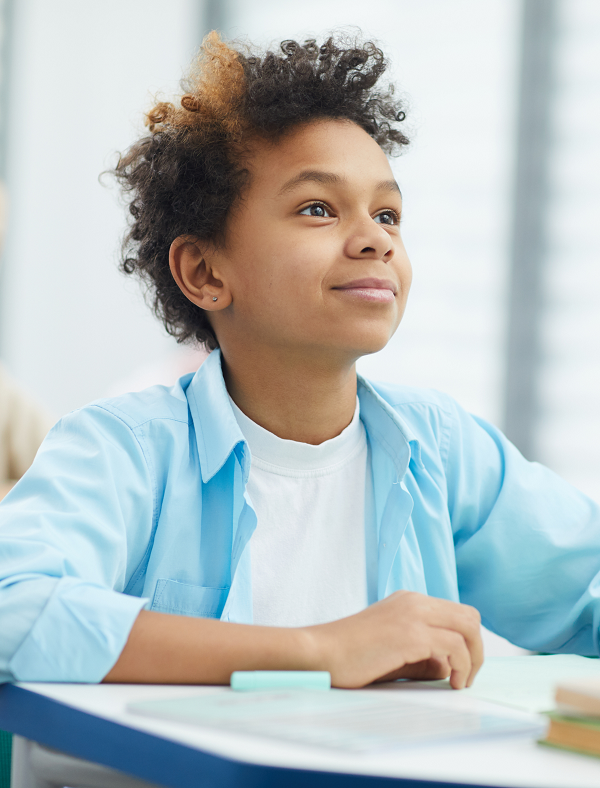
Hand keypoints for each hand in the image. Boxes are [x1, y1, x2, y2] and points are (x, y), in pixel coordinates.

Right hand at [306, 590, 482, 689]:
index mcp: (409, 601)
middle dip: (477, 649)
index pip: (457, 613)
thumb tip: (450, 668)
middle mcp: (414, 601)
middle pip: (469, 617)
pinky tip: (450, 683)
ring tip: (460, 683)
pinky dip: (461, 667)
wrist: (321, 653)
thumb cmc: (351, 657)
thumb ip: (423, 655)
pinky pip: (455, 647)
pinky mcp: (411, 633)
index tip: (461, 669)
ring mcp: (413, 615)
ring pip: (468, 628)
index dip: (467, 642)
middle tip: (467, 677)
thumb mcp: (394, 651)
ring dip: (473, 659)